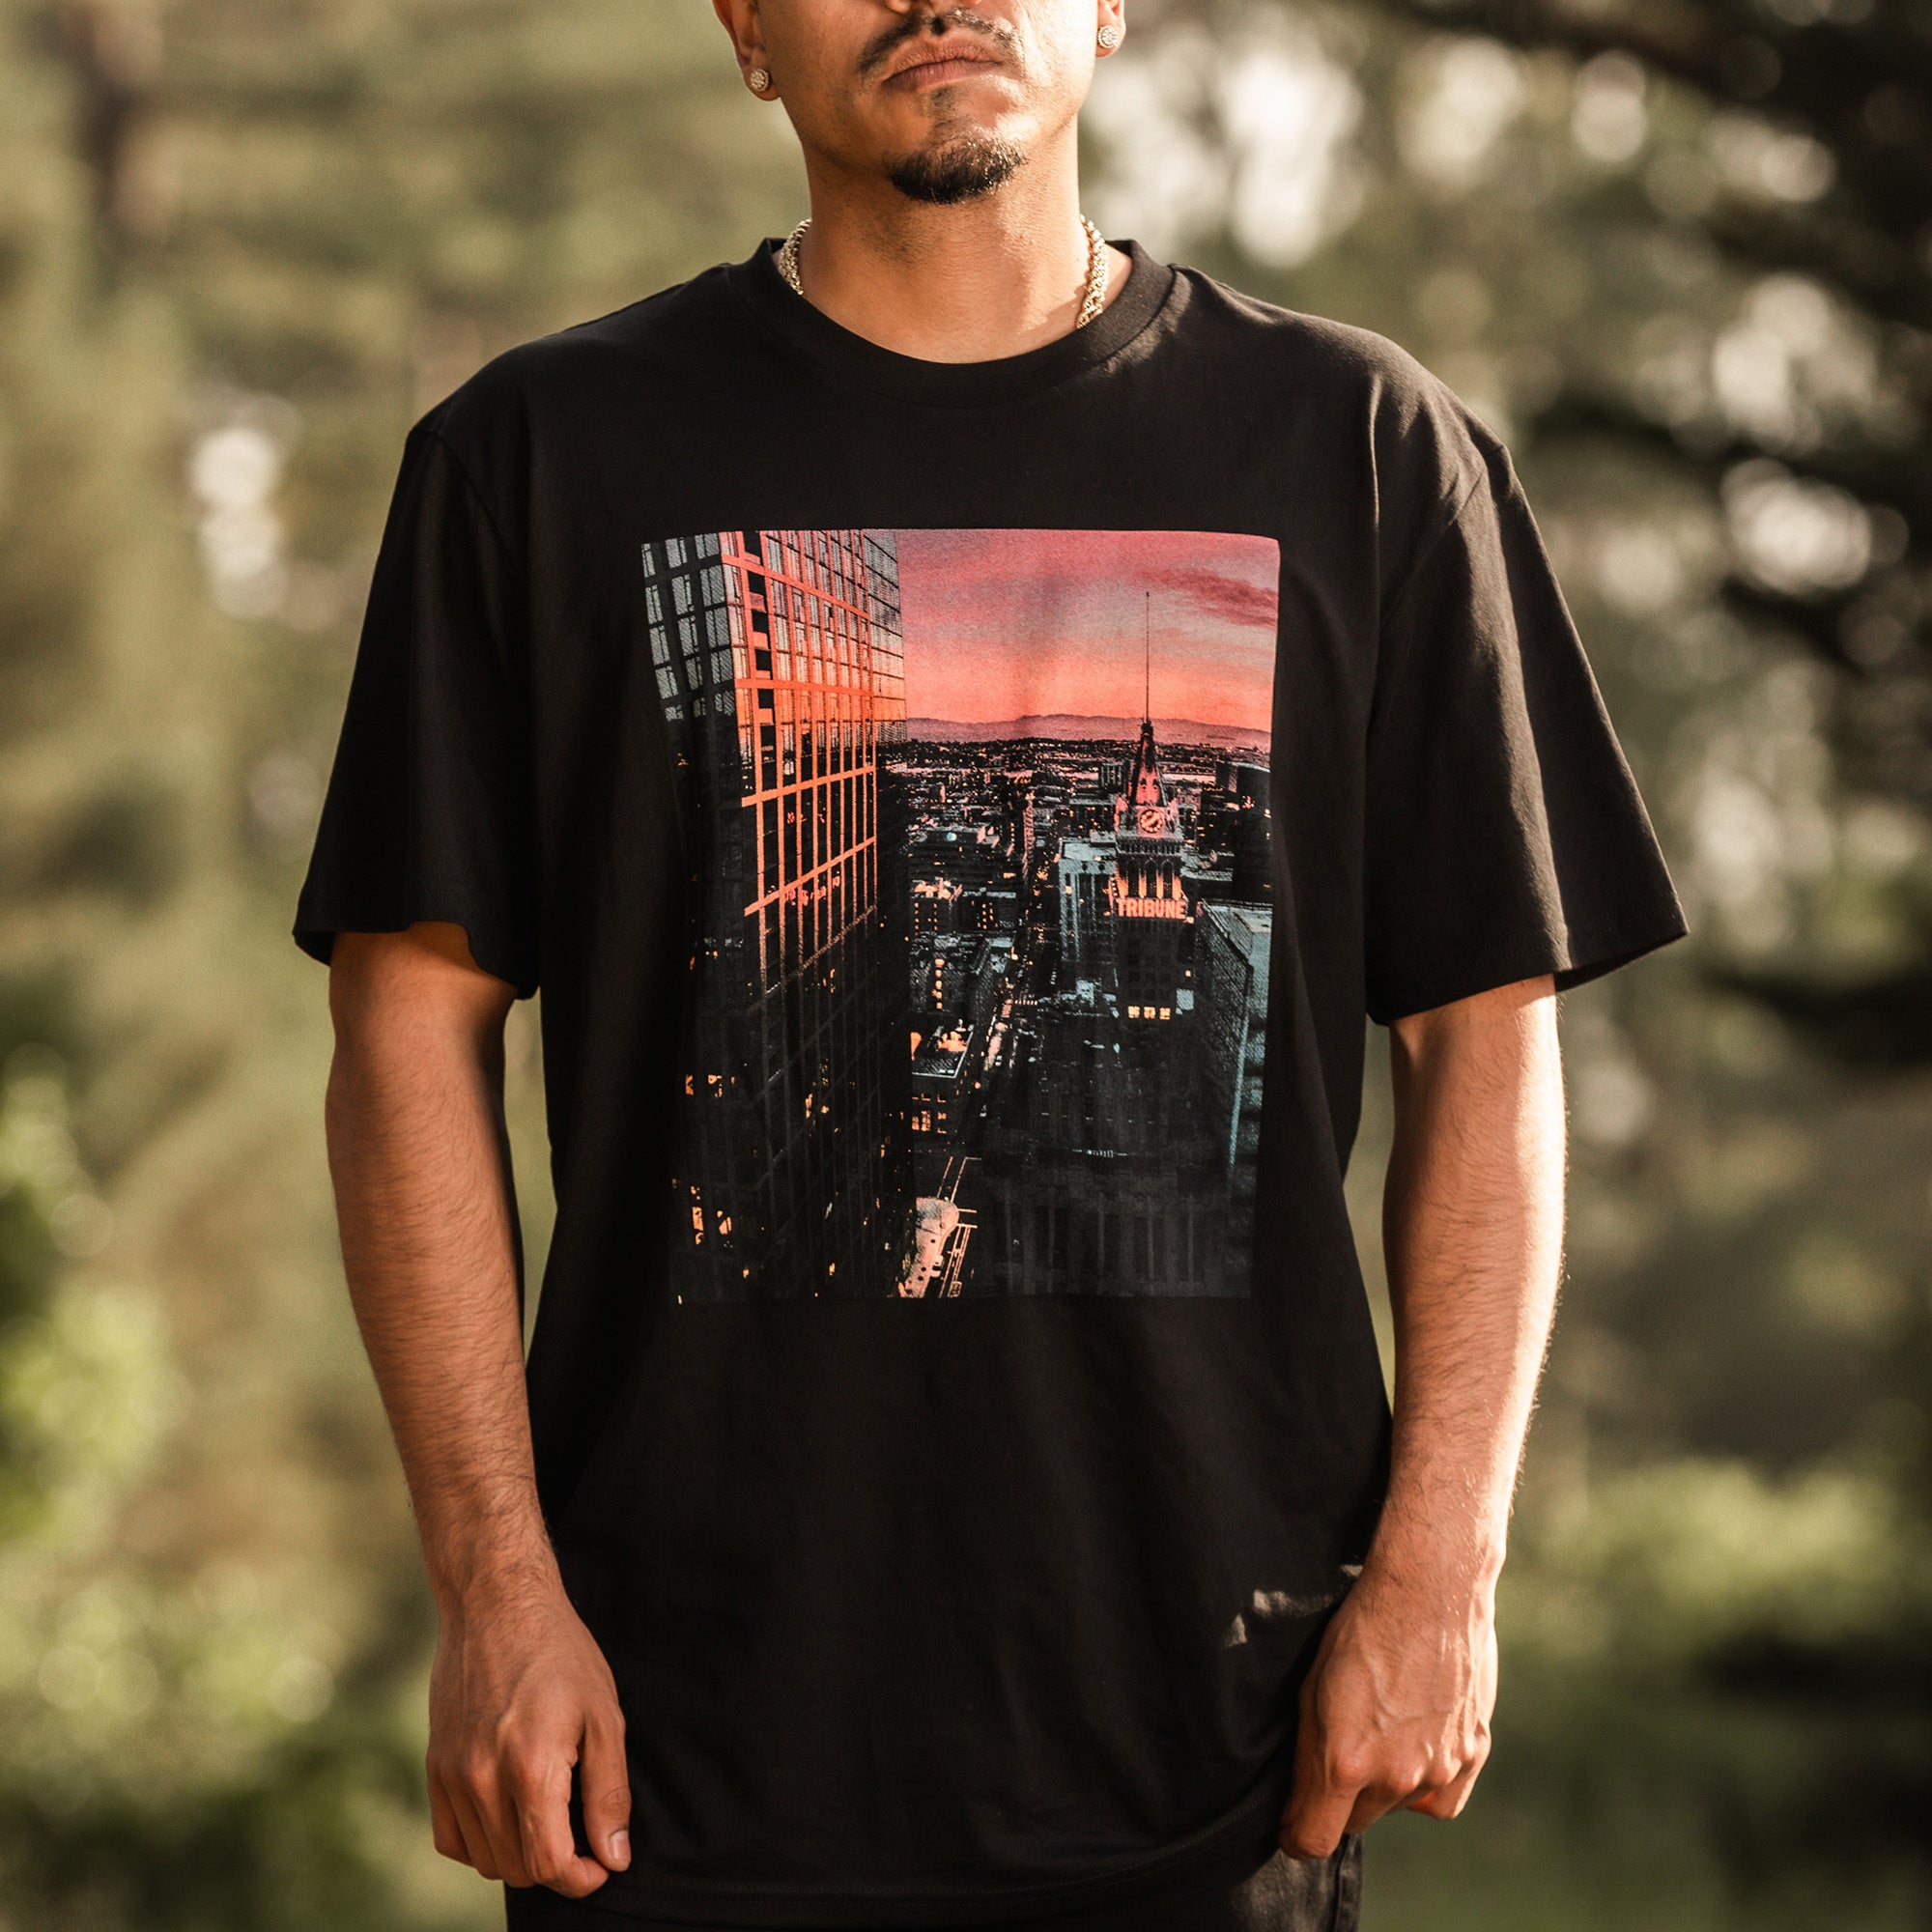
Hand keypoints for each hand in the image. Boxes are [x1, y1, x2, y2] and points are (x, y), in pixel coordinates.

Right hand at [426, 1564, 631, 1895]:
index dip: (581, 1878)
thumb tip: (614, 1857)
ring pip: (483, 1859)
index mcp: (530, 1766)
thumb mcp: (604, 1717)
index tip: (601, 1865)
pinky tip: (509, 1816)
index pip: (548, 1864)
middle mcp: (482, 1778)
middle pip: (515, 1869)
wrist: (498, 1605)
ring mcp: (451, 1773)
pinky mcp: (434, 1765)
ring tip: (550, 1821)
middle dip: (556, 1868)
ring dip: (519, 1856)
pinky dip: (481, 1843)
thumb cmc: (561, 1653)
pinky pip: (451, 1837)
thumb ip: (609, 1793)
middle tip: (583, 1842)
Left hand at [1277, 1560, 1496, 1859]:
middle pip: (1356, 1822)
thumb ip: (1309, 1755)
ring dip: (1383, 1786)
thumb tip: (1302, 1800)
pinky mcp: (1472, 1754)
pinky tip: (1416, 1750)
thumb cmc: (1360, 1630)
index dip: (1296, 1837)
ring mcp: (1438, 1769)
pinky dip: (1426, 1787)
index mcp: (1345, 1760)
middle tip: (1337, 1757)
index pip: (1314, 1839)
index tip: (1291, 1827)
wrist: (1429, 1590)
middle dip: (1339, 1802)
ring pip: (1397, 1807)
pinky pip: (1441, 1799)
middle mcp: (1394, 1776)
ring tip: (1380, 1730)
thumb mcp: (1312, 1689)